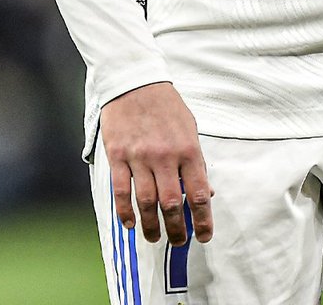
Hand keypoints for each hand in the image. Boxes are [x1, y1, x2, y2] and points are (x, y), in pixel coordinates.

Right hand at [100, 82, 213, 245]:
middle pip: (171, 203)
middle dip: (177, 229)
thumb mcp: (190, 128)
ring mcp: (139, 156)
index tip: (204, 236)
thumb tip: (205, 192)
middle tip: (179, 242)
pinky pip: (121, 190)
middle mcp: (165, 155)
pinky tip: (130, 223)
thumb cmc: (166, 106)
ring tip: (155, 238)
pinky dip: (125, 211)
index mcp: (188, 148)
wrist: (136, 81)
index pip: (198, 192)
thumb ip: (196, 161)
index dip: (203, 219)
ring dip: (151, 226)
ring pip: (146, 202)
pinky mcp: (118, 155)